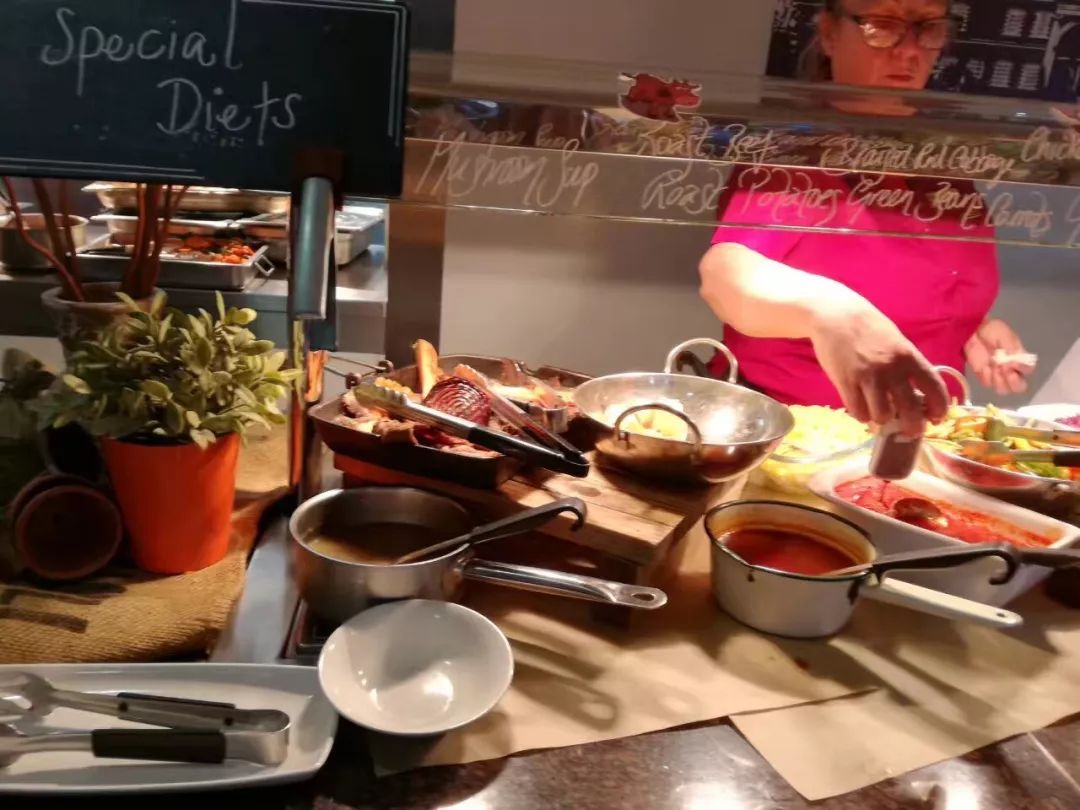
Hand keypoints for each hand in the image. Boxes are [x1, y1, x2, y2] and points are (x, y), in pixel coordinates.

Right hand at [810, 300, 948, 435]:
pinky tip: (862, 409)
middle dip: (912, 426)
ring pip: (881, 415)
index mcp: (909, 356)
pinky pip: (857, 411)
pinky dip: (862, 415)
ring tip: (879, 414)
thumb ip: (907, 367)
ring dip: (881, 420)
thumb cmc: (869, 329)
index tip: (937, 418)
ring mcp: (868, 377)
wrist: (836, 316)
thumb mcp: (897, 343)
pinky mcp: (846, 382)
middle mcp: (892, 369)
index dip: (939, 408)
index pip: (934, 388)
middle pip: (909, 409)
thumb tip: (916, 396)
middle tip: (909, 431)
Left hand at [965, 319, 1028, 394]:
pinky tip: (984, 367)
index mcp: (1020, 358)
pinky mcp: (983, 376)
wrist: (972, 330)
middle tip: (1004, 370)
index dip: (1022, 369)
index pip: (1028, 370)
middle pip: (1019, 386)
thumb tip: (1014, 363)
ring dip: (999, 381)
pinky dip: (986, 378)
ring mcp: (997, 374)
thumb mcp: (1004, 335)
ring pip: (1003, 389)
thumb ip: (1011, 349)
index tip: (1013, 363)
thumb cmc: (992, 330)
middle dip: (1013, 382)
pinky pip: (987, 384)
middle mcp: (1011, 369)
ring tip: (992, 367)